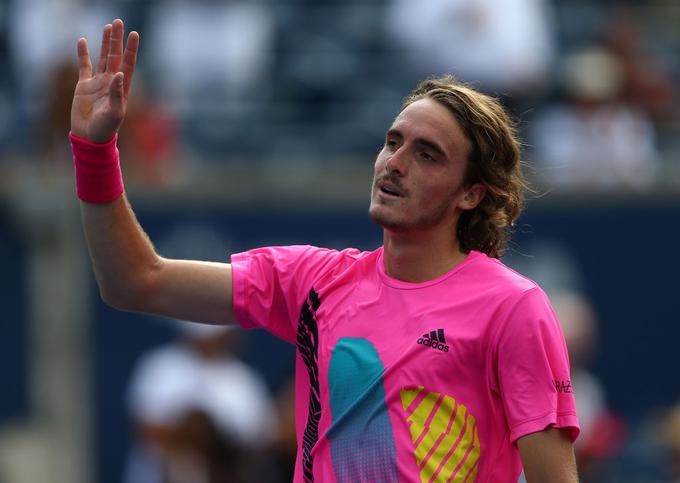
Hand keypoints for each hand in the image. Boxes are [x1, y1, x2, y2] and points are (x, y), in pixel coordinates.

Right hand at [71, 19, 138, 142]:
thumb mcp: (114, 113)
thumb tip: (119, 74)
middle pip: (115, 56)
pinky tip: (82, 40)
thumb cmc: (106, 128)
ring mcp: (98, 82)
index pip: (128, 64)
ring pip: (103, 57)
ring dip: (105, 43)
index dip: (131, 50)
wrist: (89, 137)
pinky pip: (84, 66)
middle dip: (118, 40)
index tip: (134, 34)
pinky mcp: (84, 86)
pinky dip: (83, 53)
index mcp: (122, 88)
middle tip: (119, 22)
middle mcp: (112, 82)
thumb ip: (117, 93)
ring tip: (108, 27)